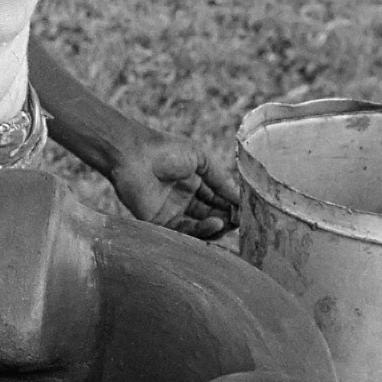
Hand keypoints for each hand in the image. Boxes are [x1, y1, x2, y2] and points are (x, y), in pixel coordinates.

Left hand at [109, 123, 239, 239]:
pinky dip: (202, 230)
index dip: (231, 205)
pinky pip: (185, 232)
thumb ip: (220, 179)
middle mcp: (184, 200)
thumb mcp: (201, 159)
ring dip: (217, 227)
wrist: (134, 154)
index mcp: (193, 182)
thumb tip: (239, 199)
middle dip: (227, 218)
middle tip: (241, 221)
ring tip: (229, 223)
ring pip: (200, 227)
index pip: (217, 199)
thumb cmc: (166, 149)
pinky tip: (215, 223)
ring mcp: (172, 212)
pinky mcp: (160, 223)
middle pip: (211, 215)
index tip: (247, 210)